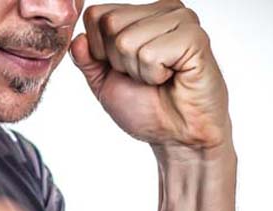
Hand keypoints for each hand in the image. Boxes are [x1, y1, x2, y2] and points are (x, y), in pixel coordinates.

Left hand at [71, 0, 230, 159]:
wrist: (177, 136)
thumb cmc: (147, 108)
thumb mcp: (103, 82)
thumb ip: (86, 59)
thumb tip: (77, 39)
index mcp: (141, 13)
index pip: (96, 15)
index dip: (99, 50)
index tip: (124, 69)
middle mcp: (163, 10)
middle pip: (110, 23)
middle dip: (118, 61)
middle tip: (144, 75)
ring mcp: (181, 20)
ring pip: (127, 40)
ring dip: (138, 71)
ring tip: (160, 78)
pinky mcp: (194, 38)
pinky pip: (150, 54)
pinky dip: (155, 75)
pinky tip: (173, 77)